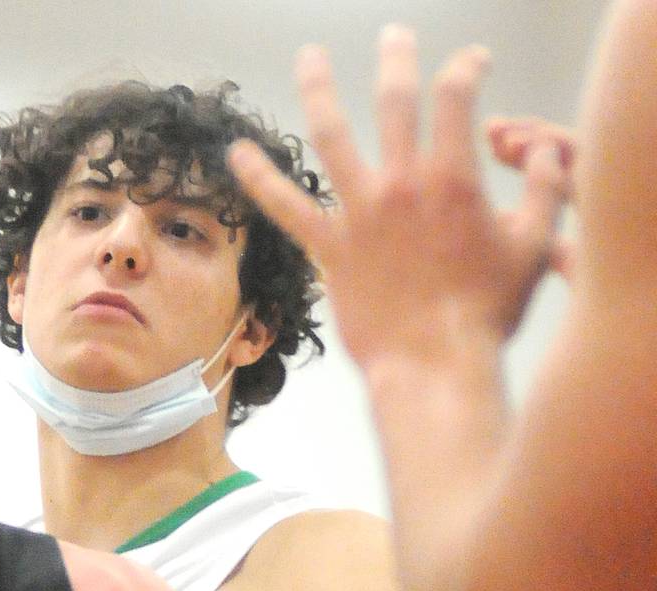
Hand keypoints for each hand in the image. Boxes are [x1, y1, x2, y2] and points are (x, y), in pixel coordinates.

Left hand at [229, 28, 567, 373]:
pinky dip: (258, 179)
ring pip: (332, 135)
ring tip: (309, 57)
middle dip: (396, 59)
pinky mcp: (329, 251)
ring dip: (319, 89)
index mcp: (454, 178)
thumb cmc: (485, 315)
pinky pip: (286, 208)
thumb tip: (543, 152)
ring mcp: (360, 215)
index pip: (457, 95)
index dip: (466, 67)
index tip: (472, 64)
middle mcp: (401, 185)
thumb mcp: (533, 246)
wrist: (434, 366)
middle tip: (394, 36)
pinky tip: (236, 154)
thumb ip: (542, 190)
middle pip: (394, 101)